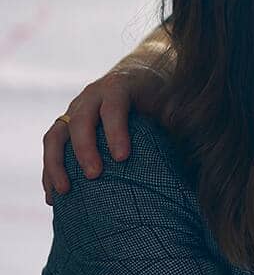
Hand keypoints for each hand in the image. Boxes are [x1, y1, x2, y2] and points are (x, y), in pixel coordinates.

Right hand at [41, 67, 163, 203]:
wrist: (139, 76)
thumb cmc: (160, 93)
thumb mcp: (170, 97)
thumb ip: (176, 111)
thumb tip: (183, 127)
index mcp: (118, 87)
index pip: (113, 107)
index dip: (115, 131)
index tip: (122, 158)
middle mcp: (91, 97)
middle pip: (80, 121)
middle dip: (85, 149)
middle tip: (94, 175)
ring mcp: (74, 111)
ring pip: (56, 135)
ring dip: (56, 164)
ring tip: (64, 192)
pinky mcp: (65, 127)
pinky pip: (52, 149)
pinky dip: (50, 172)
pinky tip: (53, 198)